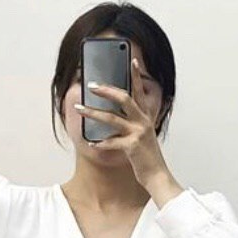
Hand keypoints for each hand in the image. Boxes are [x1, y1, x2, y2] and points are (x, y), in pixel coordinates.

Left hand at [75, 57, 177, 193]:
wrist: (157, 176)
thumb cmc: (148, 158)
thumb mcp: (143, 137)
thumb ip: (133, 125)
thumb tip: (115, 118)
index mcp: (146, 117)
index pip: (140, 92)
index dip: (136, 75)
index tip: (131, 60)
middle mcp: (142, 121)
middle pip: (124, 98)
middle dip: (106, 90)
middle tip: (91, 85)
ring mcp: (138, 133)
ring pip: (112, 118)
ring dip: (93, 112)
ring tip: (79, 109)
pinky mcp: (132, 147)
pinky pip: (111, 142)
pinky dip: (100, 143)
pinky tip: (91, 143)